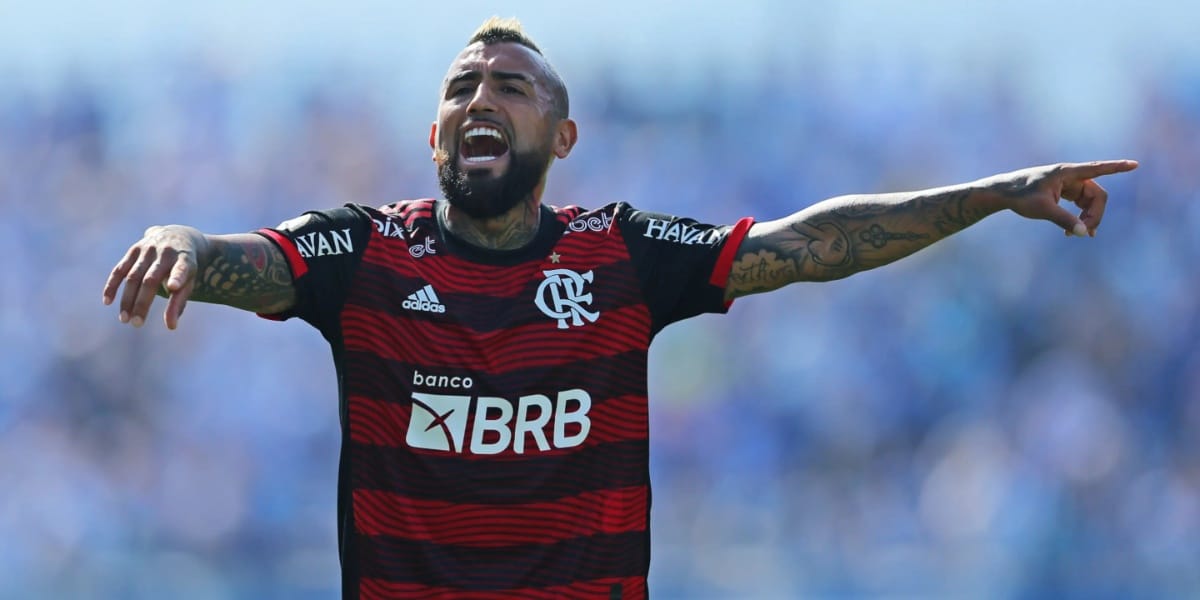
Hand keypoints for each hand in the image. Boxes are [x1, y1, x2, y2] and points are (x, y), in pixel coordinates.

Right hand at [102, 225, 208, 329]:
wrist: (178, 236)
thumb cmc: (186, 267)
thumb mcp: (189, 281)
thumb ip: (179, 302)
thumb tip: (171, 327)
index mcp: (185, 259)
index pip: (181, 268)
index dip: (177, 276)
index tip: (174, 287)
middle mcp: (165, 253)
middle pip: (151, 280)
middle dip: (143, 302)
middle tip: (137, 324)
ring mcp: (148, 250)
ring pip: (133, 276)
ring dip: (127, 299)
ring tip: (124, 319)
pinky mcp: (134, 250)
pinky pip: (120, 269)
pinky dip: (112, 284)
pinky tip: (107, 301)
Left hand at [990, 160, 1137, 236]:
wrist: (1004, 193)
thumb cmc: (1021, 197)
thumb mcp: (1042, 210)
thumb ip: (1064, 220)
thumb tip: (1083, 234)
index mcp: (1067, 173)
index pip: (1098, 168)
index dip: (1117, 167)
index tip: (1135, 164)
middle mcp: (1071, 176)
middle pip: (1097, 195)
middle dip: (1095, 214)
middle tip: (1087, 234)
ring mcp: (1069, 185)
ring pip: (1090, 202)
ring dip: (1088, 218)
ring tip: (1076, 235)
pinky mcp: (1065, 192)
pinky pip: (1081, 204)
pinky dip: (1080, 217)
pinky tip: (1073, 231)